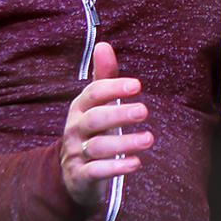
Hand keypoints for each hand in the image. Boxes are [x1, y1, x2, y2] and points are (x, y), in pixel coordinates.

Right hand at [60, 42, 153, 205]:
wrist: (71, 173)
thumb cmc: (91, 130)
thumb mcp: (95, 104)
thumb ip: (103, 77)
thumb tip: (103, 44)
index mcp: (80, 107)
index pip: (93, 93)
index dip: (114, 87)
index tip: (137, 85)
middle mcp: (75, 129)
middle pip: (95, 119)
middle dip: (119, 114)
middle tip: (144, 111)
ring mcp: (77, 153)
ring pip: (98, 147)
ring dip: (124, 142)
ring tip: (149, 139)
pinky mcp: (81, 176)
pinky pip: (96, 171)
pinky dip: (116, 167)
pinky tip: (136, 163)